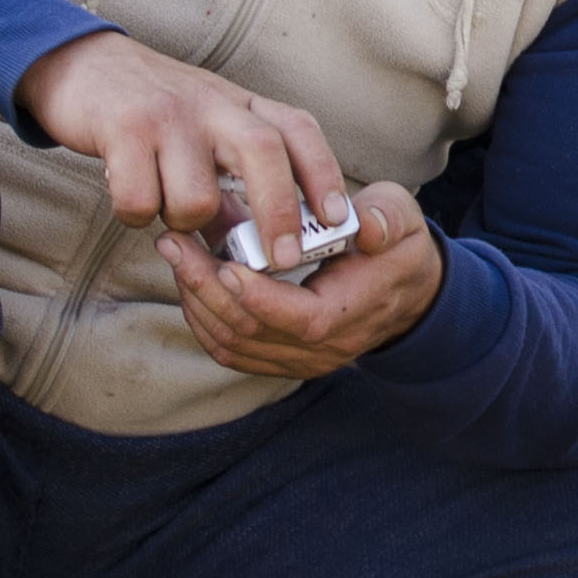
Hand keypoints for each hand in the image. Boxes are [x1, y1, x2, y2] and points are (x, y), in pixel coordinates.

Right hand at [16, 31, 350, 263]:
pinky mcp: (122, 130)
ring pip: (197, 197)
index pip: (298, 130)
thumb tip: (254, 246)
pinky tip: (129, 192)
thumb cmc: (154, 111)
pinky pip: (140, 202)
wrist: (82, 66)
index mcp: (240, 104)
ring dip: (183, 222)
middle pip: (264, 153)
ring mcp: (167, 115)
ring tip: (164, 203)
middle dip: (280, 213)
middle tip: (282, 260)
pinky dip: (135, 214)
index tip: (339, 219)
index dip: (325, 174)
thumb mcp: (206, 132)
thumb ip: (234, 182)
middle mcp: (210, 104)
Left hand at [155, 182, 442, 376]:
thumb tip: (367, 228)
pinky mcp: (279, 357)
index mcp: (350, 312)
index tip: (223, 262)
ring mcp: (298, 358)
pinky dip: (202, 317)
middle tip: (175, 243)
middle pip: (252, 332)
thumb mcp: (401, 220)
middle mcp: (322, 347)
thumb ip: (386, 219)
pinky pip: (230, 349)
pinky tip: (187, 279)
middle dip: (206, 287)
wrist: (402, 290)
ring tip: (175, 253)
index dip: (259, 297)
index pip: (302, 320)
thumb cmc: (394, 247)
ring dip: (196, 300)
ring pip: (233, 344)